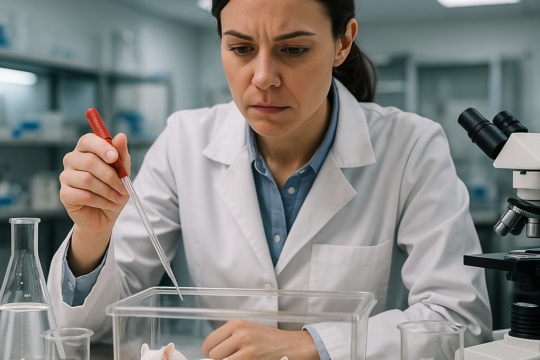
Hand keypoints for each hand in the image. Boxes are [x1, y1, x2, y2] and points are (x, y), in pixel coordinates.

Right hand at [59, 133, 130, 275]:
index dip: (102, 147)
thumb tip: (121, 136)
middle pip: (89, 161)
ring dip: (108, 190)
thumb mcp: (123, 171)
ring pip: (87, 180)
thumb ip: (121, 154)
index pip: (88, 140)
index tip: (115, 158)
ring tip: (119, 198)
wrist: (105, 214)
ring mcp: (66, 177)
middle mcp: (72, 160)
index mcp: (85, 149)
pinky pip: (84, 195)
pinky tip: (109, 204)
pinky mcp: (64, 194)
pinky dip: (101, 201)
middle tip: (124, 187)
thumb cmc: (113, 189)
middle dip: (111, 176)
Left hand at [201, 320, 319, 359]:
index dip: (209, 353)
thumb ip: (229, 338)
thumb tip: (211, 352)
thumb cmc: (270, 340)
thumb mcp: (247, 330)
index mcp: (236, 324)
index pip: (208, 343)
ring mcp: (247, 350)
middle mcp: (240, 335)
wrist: (292, 345)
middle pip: (213, 356)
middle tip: (231, 358)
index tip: (215, 356)